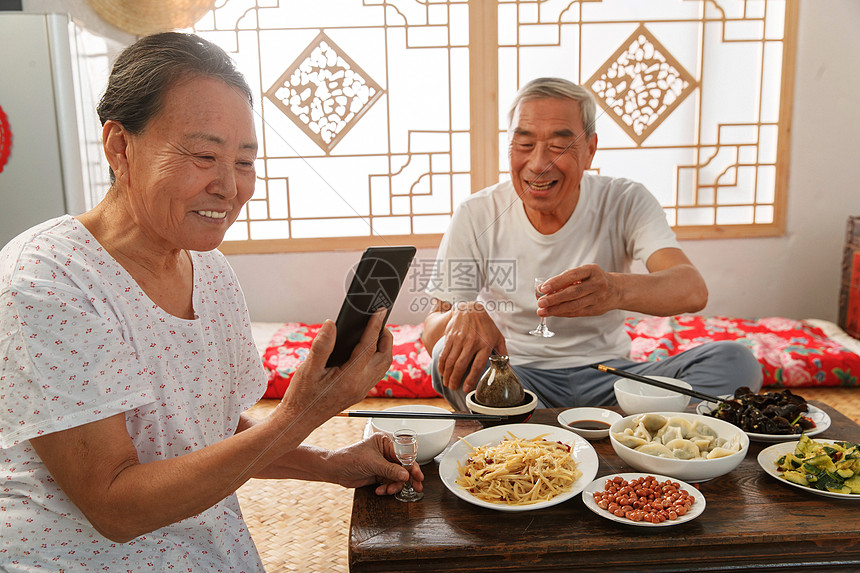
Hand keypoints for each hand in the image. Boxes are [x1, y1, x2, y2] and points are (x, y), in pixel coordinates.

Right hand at [280, 309, 393, 425]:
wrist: (299, 420)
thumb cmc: (301, 396)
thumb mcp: (307, 369)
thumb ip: (321, 346)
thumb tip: (331, 324)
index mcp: (348, 379)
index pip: (368, 347)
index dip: (375, 326)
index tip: (380, 311)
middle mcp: (360, 386)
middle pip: (385, 357)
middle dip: (385, 337)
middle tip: (379, 320)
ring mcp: (361, 391)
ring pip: (383, 367)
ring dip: (384, 348)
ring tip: (375, 332)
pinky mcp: (359, 393)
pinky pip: (376, 373)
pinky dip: (377, 358)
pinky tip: (367, 350)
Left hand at [330, 433, 424, 494]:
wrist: (335, 470)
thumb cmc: (349, 459)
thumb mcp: (372, 463)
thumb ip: (390, 470)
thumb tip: (406, 475)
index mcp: (385, 442)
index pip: (403, 454)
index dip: (412, 466)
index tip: (418, 475)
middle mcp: (385, 453)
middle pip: (403, 467)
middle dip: (407, 478)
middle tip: (416, 486)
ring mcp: (382, 464)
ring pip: (397, 477)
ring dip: (394, 485)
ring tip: (388, 490)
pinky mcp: (379, 474)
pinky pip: (389, 483)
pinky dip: (387, 488)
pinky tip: (380, 490)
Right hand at [438, 302, 506, 392]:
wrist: (470, 309)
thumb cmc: (486, 326)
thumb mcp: (498, 337)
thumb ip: (502, 353)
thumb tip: (508, 369)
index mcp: (485, 345)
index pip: (477, 366)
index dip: (471, 379)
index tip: (466, 388)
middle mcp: (471, 343)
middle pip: (461, 365)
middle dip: (455, 379)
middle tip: (452, 388)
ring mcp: (459, 339)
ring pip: (450, 361)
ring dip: (447, 374)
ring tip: (446, 383)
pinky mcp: (450, 337)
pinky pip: (444, 353)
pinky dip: (441, 364)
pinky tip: (441, 371)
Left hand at [537, 265, 620, 317]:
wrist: (617, 290)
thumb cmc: (594, 279)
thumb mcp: (584, 273)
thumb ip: (567, 279)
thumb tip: (544, 289)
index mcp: (592, 270)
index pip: (572, 276)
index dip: (556, 282)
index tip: (542, 288)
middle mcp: (597, 284)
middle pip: (573, 292)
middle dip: (554, 298)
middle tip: (540, 302)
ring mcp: (598, 298)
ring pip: (574, 305)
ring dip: (556, 309)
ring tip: (543, 311)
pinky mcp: (597, 310)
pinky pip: (577, 312)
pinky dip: (563, 313)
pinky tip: (553, 313)